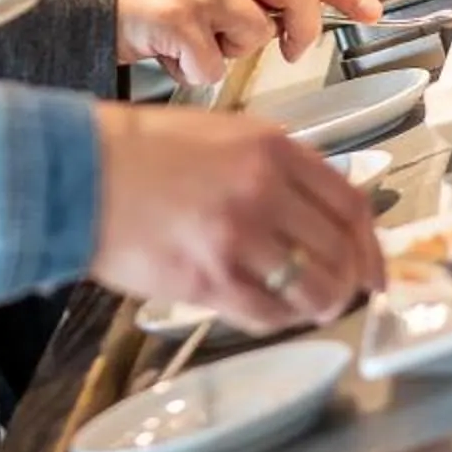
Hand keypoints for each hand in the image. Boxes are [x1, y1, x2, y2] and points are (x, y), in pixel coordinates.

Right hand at [90, 102, 385, 331]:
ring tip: (309, 306)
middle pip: (342, 250)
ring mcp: (239, 236)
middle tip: (346, 292)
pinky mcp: (209, 278)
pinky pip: (269, 313)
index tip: (374, 265)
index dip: (371, 244)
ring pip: (315, 288)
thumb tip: (318, 209)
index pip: (350, 203)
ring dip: (320, 305)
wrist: (77, 171)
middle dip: (351, 280)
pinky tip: (268, 309)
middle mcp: (263, 189)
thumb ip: (275, 165)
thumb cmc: (140, 151)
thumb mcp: (223, 133)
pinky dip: (278, 318)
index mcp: (271, 147)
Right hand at [114, 0, 380, 87]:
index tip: (371, 10)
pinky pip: (213, 64)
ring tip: (198, 45)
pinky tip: (173, 58)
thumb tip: (294, 19)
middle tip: (292, 48)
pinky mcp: (174, 18)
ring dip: (232, 52)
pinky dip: (197, 72)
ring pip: (255, 31)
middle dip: (304, 25)